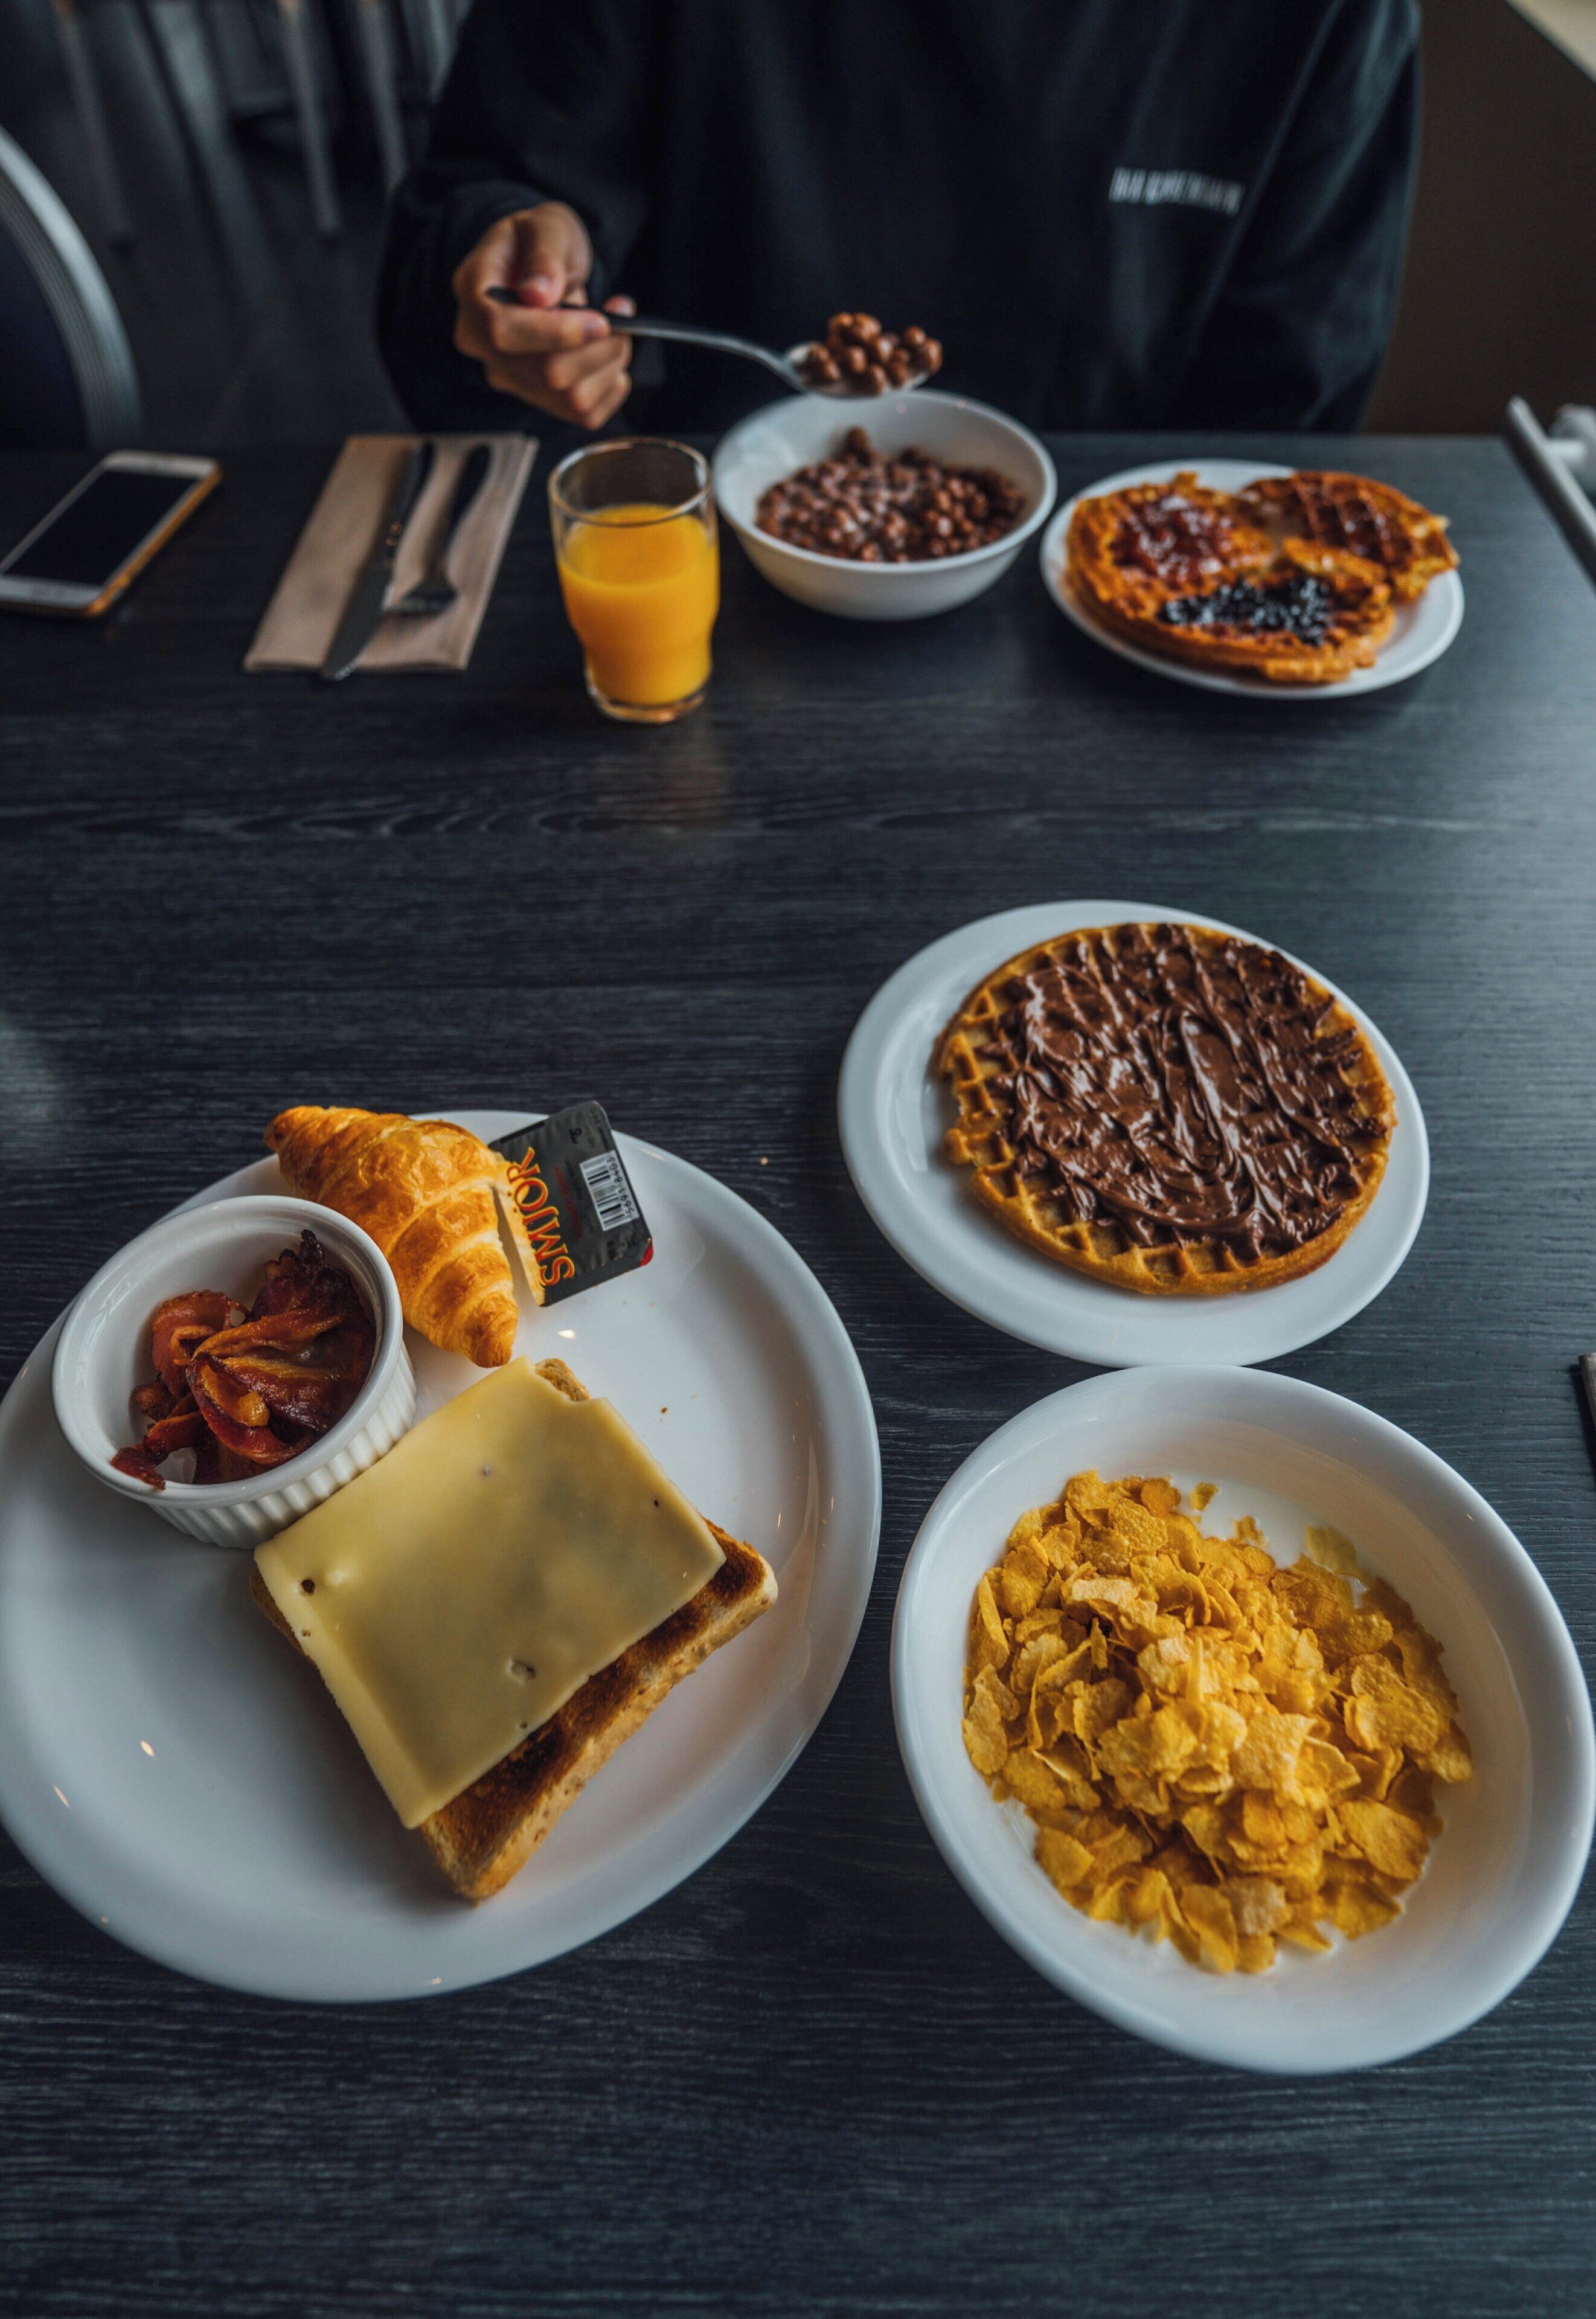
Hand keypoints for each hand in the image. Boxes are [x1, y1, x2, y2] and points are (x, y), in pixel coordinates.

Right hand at [452, 203, 632, 428]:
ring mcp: (508, 376)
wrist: (542, 270)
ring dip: (611, 365)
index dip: (557, 333)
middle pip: (546, 373)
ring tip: (620, 330)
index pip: (503, 332)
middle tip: (622, 314)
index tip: (600, 321)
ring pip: (571, 398)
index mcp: (474, 293)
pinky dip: (612, 386)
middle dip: (599, 348)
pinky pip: (585, 413)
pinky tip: (610, 356)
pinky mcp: (537, 398)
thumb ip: (544, 255)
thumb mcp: (546, 226)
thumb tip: (537, 296)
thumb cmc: (539, 243)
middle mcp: (482, 343)